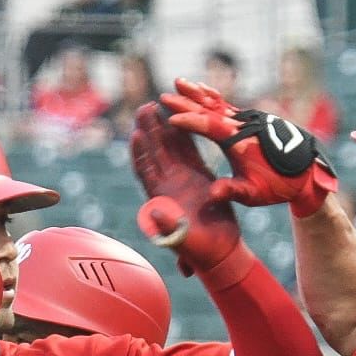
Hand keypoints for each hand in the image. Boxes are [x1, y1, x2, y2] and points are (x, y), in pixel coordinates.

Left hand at [131, 102, 240, 275]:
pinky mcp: (199, 175)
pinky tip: (183, 117)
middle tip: (145, 107)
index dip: (139, 153)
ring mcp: (182, 178)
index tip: (136, 134)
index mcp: (159, 198)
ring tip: (159, 104)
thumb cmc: (199, 251)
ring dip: (164, 127)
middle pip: (154, 152)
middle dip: (149, 129)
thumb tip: (154, 210)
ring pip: (171, 147)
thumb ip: (167, 226)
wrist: (219, 251)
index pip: (144, 171)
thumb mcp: (181, 241)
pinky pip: (190, 151)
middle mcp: (168, 184)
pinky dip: (185, 135)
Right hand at [160, 78, 337, 216]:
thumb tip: (212, 194)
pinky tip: (202, 90)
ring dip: (197, 93)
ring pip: (217, 103)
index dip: (190, 122)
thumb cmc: (277, 185)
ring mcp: (245, 121)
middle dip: (187, 102)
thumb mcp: (254, 195)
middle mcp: (241, 126)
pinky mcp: (247, 121)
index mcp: (239, 142)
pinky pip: (225, 104)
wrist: (304, 172)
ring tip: (180, 82)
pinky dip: (211, 96)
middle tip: (164, 95)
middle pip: (210, 110)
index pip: (210, 126)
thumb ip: (232, 191)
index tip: (170, 117)